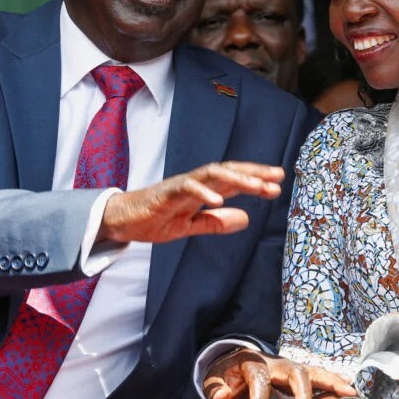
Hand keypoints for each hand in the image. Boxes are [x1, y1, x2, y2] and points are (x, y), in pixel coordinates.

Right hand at [98, 162, 283, 243]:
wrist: (120, 221)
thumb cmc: (152, 219)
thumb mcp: (189, 226)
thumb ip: (215, 223)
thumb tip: (246, 219)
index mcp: (202, 191)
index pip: (233, 182)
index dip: (256, 181)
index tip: (278, 185)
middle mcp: (194, 183)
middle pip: (228, 172)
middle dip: (253, 173)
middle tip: (277, 177)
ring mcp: (180, 185)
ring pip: (211, 174)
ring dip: (235, 178)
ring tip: (256, 186)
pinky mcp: (164, 192)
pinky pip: (186, 188)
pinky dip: (203, 193)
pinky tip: (219, 201)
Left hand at [203, 349, 356, 398]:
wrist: (237, 360)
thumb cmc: (228, 375)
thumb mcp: (215, 379)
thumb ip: (216, 388)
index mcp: (253, 363)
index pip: (259, 380)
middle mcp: (276, 362)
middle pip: (293, 371)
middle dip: (301, 391)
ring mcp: (290, 366)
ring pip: (312, 371)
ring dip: (330, 382)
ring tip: (347, 392)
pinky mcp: (300, 373)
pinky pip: (320, 375)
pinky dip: (335, 380)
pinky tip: (350, 388)